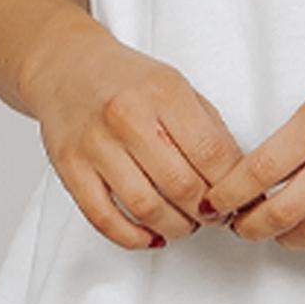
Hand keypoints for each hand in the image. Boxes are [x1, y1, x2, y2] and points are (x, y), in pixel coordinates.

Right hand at [27, 22, 247, 251]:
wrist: (66, 66)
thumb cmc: (127, 80)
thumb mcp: (177, 87)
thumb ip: (208, 128)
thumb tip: (237, 176)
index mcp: (163, 92)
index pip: (211, 153)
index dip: (231, 185)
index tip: (237, 198)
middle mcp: (128, 116)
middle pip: (182, 185)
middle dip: (207, 212)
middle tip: (214, 216)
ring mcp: (96, 144)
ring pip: (147, 208)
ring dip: (176, 228)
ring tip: (186, 225)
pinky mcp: (70, 168)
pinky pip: (104, 219)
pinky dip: (134, 238)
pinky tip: (151, 235)